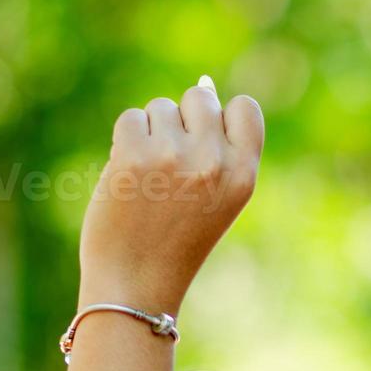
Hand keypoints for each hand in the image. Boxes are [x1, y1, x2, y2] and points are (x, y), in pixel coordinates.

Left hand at [79, 77, 264, 314]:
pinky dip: (125, 140)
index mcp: (243, 174)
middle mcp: (214, 161)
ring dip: (151, 132)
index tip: (205, 146)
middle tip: (170, 165)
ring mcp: (173, 156)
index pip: (245, 108)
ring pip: (161, 107)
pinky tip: (127, 174)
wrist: (135, 285)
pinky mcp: (133, 156)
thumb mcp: (219, 199)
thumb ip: (219, 148)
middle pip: (199, 98)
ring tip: (149, 177)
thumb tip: (203, 85)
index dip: (221, 118)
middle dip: (182, 120)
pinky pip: (131, 119)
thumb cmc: (175, 241)